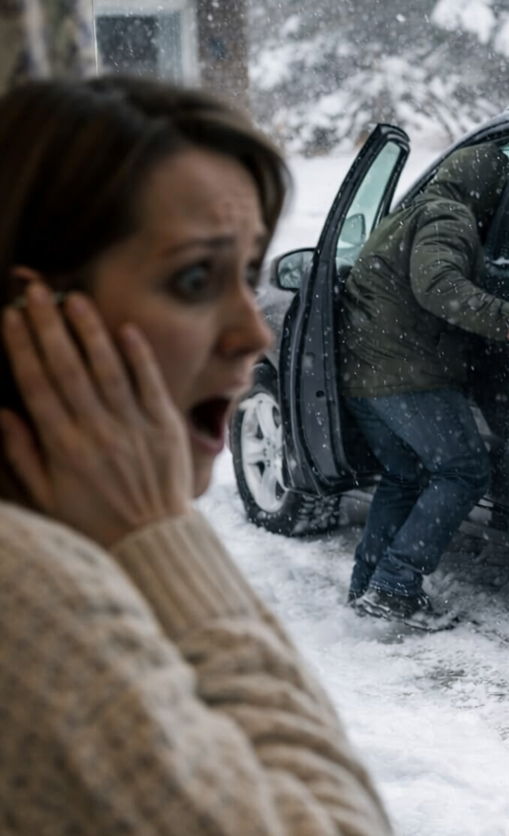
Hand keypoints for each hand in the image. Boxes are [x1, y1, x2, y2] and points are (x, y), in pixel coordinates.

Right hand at [0, 284, 192, 546]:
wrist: (152, 544)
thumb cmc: (95, 520)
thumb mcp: (46, 496)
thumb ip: (22, 454)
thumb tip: (1, 414)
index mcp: (63, 447)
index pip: (37, 386)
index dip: (21, 348)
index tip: (10, 317)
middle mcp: (96, 432)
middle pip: (67, 369)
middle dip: (48, 327)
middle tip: (35, 292)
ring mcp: (133, 427)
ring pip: (108, 370)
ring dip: (90, 331)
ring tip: (75, 298)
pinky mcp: (165, 426)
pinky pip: (151, 384)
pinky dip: (139, 356)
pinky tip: (125, 328)